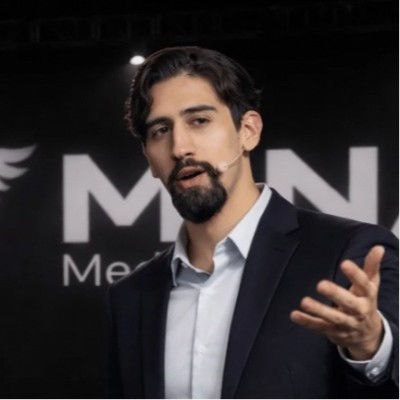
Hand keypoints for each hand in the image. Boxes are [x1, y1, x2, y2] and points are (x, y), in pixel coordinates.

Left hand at [290, 245, 384, 359]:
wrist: (368, 335)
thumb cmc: (366, 302)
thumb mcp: (371, 284)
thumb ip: (372, 266)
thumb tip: (378, 248)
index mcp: (367, 296)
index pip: (363, 285)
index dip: (355, 275)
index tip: (344, 263)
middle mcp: (358, 311)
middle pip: (348, 303)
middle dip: (335, 294)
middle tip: (321, 285)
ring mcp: (346, 323)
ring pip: (333, 318)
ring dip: (318, 310)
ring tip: (304, 301)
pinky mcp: (333, 331)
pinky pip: (319, 327)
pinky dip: (307, 322)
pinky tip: (294, 315)